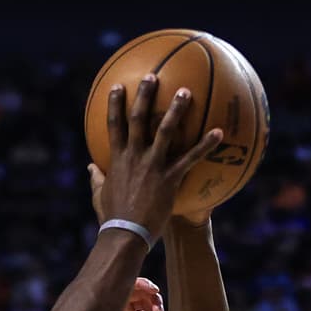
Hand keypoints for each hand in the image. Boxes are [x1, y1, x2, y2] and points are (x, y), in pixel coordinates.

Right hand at [92, 75, 222, 238]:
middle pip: (138, 119)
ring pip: (165, 131)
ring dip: (176, 110)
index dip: (115, 104)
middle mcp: (134, 157)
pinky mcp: (169, 179)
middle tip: (153, 76)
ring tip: (186, 92)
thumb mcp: (99, 195)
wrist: (125, 234)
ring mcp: (152, 166)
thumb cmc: (112, 217)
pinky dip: (205, 145)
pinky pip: (190, 158)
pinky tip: (219, 133)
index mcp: (117, 159)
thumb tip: (90, 167)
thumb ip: (96, 178)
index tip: (118, 86)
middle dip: (144, 96)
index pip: (114, 125)